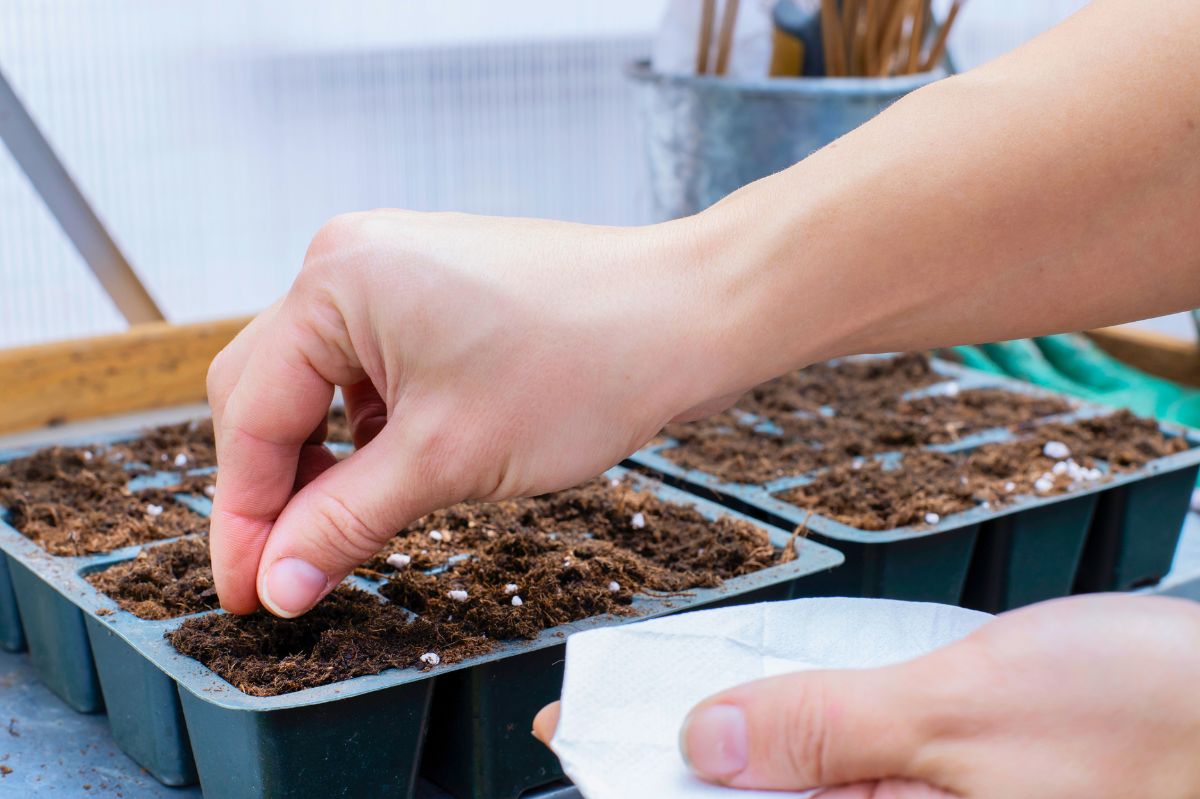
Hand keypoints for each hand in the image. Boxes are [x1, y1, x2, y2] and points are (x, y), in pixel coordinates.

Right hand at [205, 210, 748, 616]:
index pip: (253, 416)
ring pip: (320, 384)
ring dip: (321, 461)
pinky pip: (370, 369)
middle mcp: (352, 260)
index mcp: (335, 282)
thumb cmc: (582, 367)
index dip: (244, 518)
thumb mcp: (447, 460)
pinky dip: (367, 430)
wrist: (688, 316)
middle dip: (273, 488)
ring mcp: (396, 271)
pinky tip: (390, 475)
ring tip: (340, 530)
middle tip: (282, 576)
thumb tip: (276, 586)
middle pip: (269, 392)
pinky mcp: (436, 293)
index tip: (247, 596)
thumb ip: (344, 523)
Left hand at [533, 594, 1199, 796]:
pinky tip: (771, 704)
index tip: (572, 735)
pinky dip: (806, 732)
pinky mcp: (949, 787)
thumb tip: (709, 740)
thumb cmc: (1139, 719)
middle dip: (682, 763)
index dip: (642, 780)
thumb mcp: (965, 713)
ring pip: (802, 786)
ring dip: (739, 744)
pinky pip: (853, 768)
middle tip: (612, 710)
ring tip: (672, 700)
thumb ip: (830, 729)